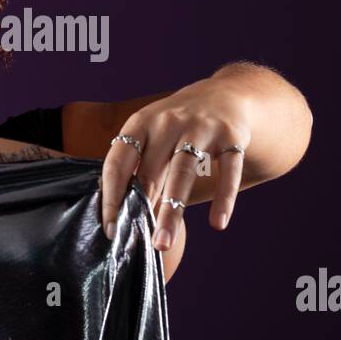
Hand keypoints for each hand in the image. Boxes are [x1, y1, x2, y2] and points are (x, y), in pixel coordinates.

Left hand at [99, 76, 253, 249]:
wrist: (225, 95)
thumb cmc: (178, 126)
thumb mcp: (152, 135)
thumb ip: (138, 168)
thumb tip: (117, 213)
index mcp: (141, 123)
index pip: (118, 162)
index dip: (111, 195)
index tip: (109, 227)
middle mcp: (168, 122)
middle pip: (150, 172)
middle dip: (142, 210)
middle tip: (135, 244)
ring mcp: (201, 127)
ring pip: (182, 173)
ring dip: (171, 210)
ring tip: (163, 242)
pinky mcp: (231, 136)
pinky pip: (227, 171)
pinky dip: (223, 198)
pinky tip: (218, 223)